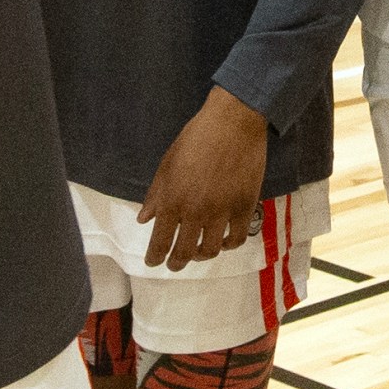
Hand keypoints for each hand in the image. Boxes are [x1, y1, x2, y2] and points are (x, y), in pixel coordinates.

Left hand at [139, 87, 272, 270]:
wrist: (232, 123)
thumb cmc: (195, 139)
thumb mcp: (167, 165)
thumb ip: (155, 195)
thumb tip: (144, 219)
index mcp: (172, 201)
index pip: (159, 242)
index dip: (154, 257)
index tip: (153, 262)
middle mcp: (195, 212)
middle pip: (184, 253)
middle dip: (176, 263)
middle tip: (174, 265)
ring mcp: (222, 212)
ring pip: (211, 250)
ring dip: (201, 256)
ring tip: (198, 253)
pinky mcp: (245, 207)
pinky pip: (237, 238)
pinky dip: (229, 245)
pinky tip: (224, 241)